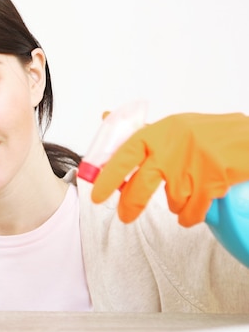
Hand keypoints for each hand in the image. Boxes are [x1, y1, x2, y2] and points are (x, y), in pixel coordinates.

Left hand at [91, 112, 248, 225]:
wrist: (246, 140)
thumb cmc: (205, 134)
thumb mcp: (171, 127)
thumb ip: (140, 131)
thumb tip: (105, 116)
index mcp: (158, 134)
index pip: (124, 155)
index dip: (108, 177)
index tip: (97, 195)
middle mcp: (171, 151)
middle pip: (141, 187)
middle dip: (131, 206)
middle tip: (125, 216)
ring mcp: (192, 169)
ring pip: (171, 202)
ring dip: (176, 204)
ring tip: (185, 191)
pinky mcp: (211, 184)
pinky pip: (191, 212)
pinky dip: (191, 215)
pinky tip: (195, 207)